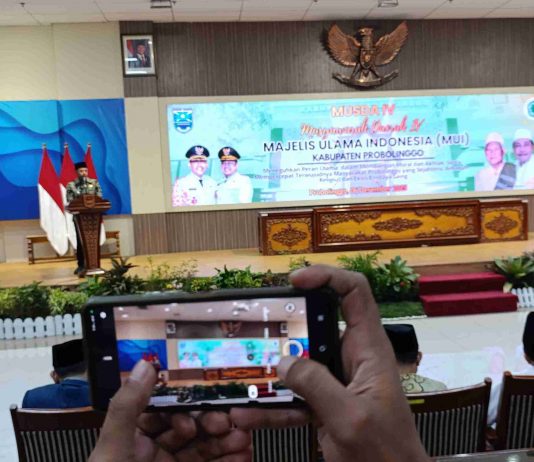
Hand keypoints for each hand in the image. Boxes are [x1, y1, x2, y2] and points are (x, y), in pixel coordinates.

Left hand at [89, 360, 250, 461]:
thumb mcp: (113, 449)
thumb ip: (129, 407)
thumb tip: (144, 365)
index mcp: (133, 435)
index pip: (166, 408)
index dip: (189, 404)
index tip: (208, 403)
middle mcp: (154, 450)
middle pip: (191, 428)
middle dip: (214, 424)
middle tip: (234, 424)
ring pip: (204, 450)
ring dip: (227, 444)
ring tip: (246, 441)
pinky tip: (243, 458)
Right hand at [231, 265, 429, 461]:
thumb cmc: (386, 454)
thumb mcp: (350, 418)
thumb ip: (316, 385)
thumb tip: (283, 361)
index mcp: (368, 348)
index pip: (354, 292)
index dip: (327, 276)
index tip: (294, 281)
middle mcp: (352, 356)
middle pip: (317, 323)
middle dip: (286, 324)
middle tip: (257, 328)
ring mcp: (336, 380)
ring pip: (300, 360)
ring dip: (272, 368)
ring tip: (244, 373)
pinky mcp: (324, 401)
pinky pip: (294, 394)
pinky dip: (273, 403)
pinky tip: (249, 412)